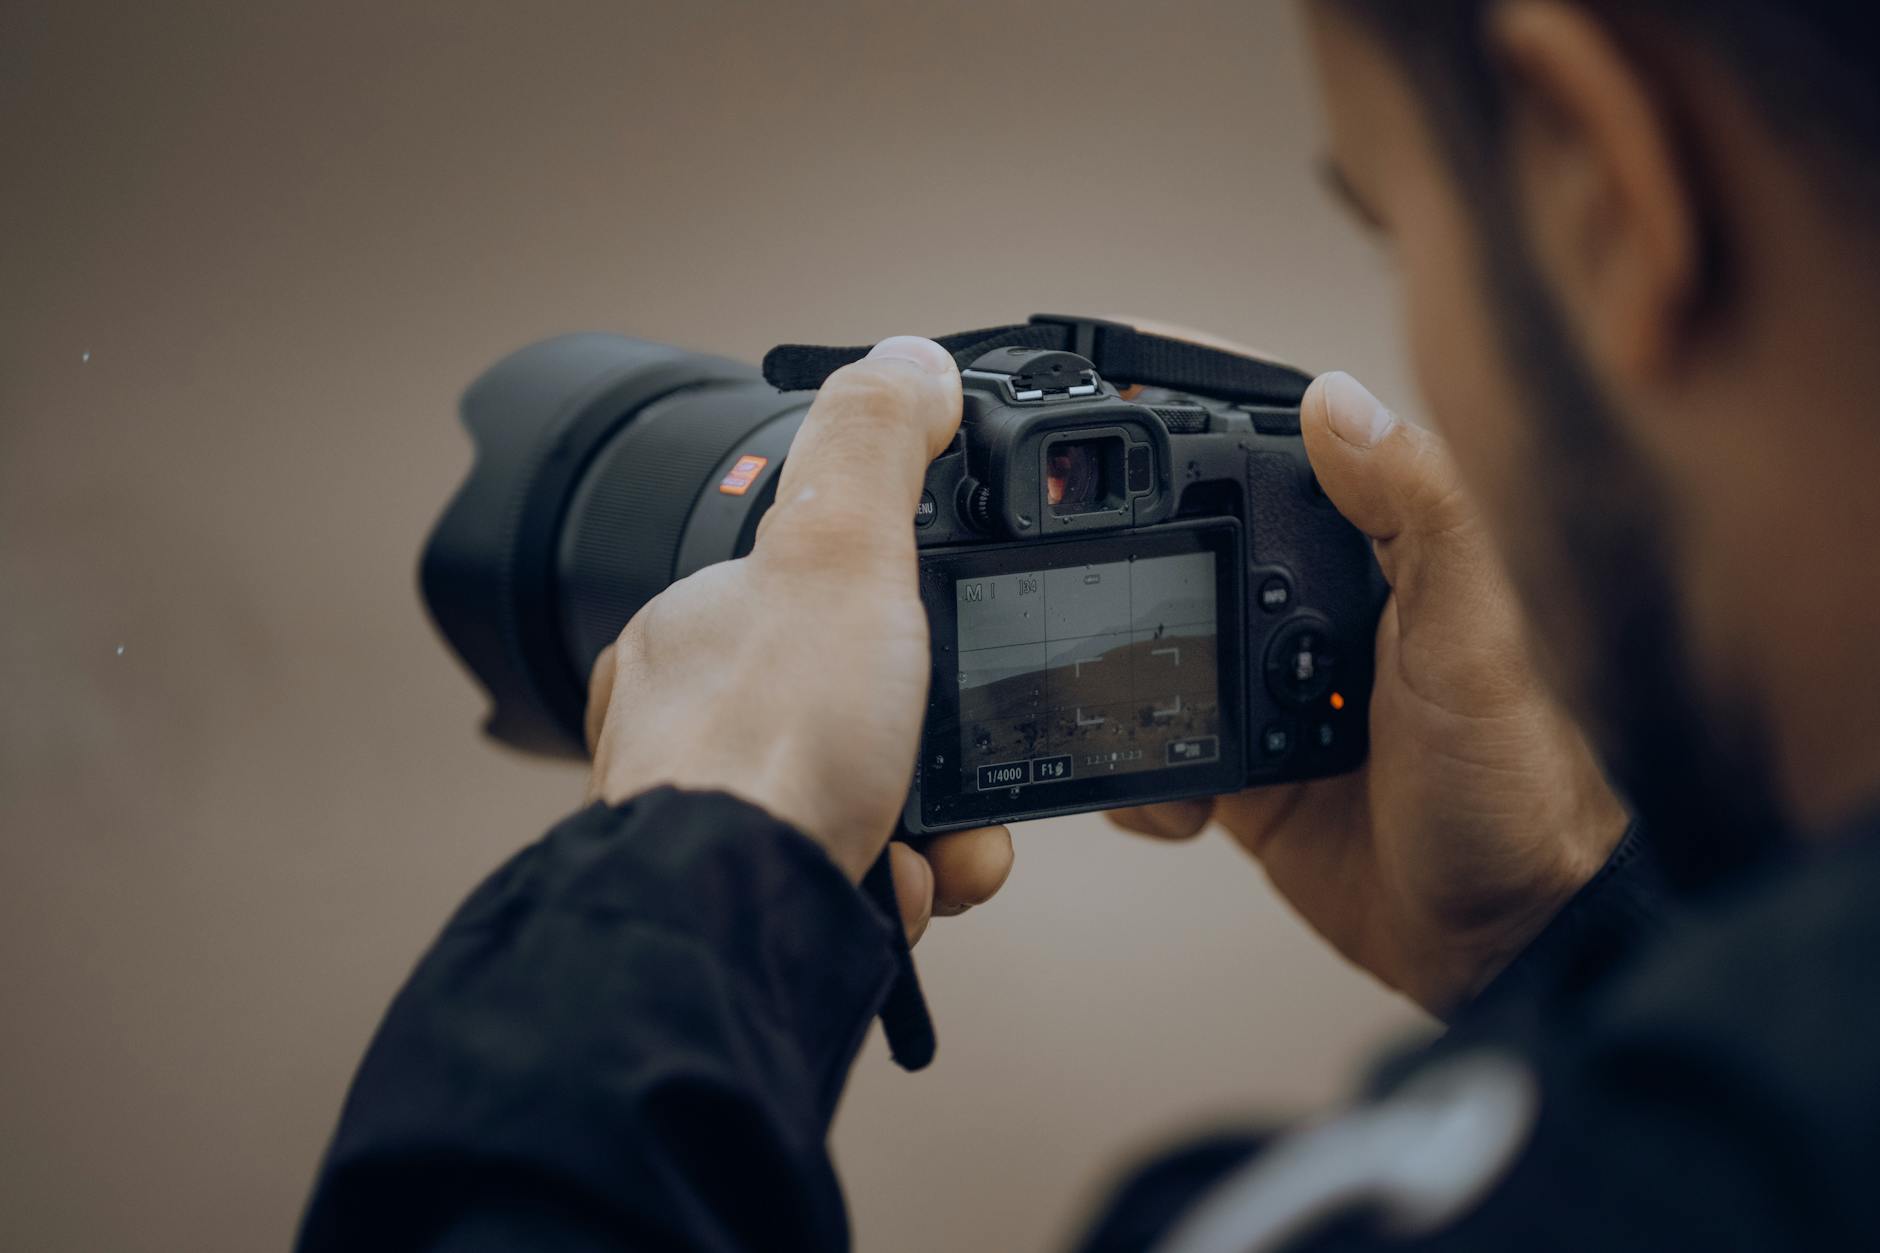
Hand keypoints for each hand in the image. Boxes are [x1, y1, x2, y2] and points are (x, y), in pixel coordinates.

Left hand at [583, 336, 1012, 945]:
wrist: (734, 931)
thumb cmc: (767, 751)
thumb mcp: (839, 553)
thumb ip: (876, 446)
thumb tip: (910, 361)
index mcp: (697, 625)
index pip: (821, 591)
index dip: (910, 618)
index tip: (944, 646)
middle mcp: (693, 721)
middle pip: (869, 704)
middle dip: (943, 747)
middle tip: (955, 770)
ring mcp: (721, 816)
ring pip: (879, 797)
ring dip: (942, 825)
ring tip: (935, 845)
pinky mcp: (755, 898)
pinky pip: (864, 876)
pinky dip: (907, 883)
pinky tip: (897, 886)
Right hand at [1114, 368, 1627, 1015]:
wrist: (1500, 945)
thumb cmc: (1515, 788)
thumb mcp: (1470, 640)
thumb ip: (1416, 515)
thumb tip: (1335, 399)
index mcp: (1373, 558)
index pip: (1273, 454)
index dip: (1192, 412)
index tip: (1109, 383)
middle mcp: (1312, 612)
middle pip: (1187, 545)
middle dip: (1120, 559)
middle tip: (1061, 572)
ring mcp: (1269, 692)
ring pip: (1155, 650)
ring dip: (1119, 682)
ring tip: (1109, 712)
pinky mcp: (1243, 771)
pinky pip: (1156, 752)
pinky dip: (1137, 776)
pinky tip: (1166, 803)